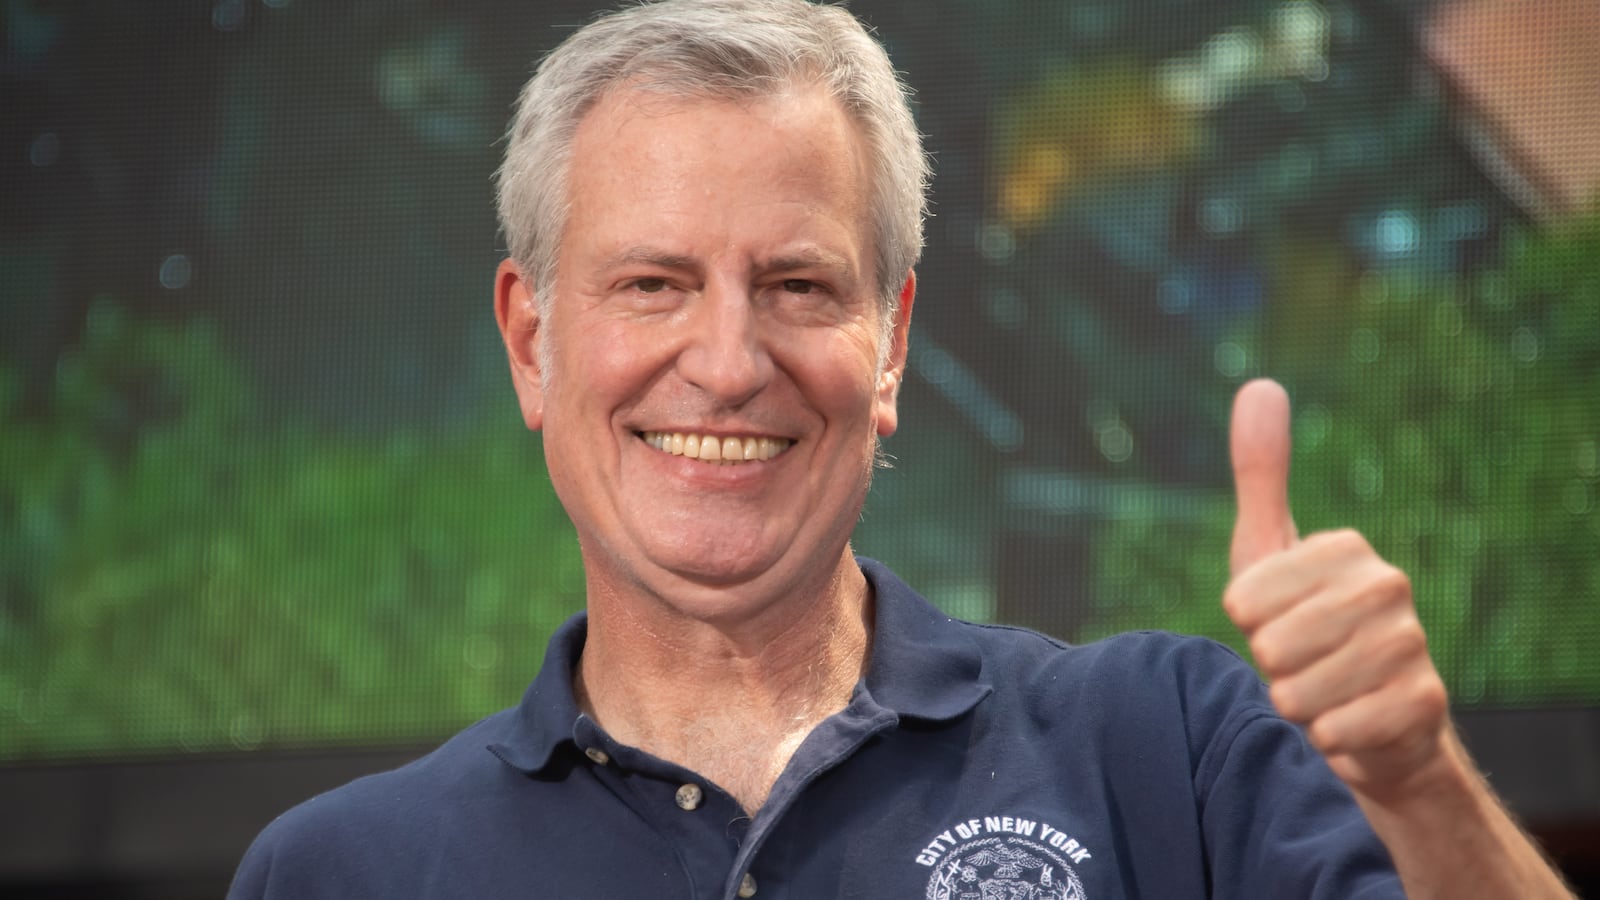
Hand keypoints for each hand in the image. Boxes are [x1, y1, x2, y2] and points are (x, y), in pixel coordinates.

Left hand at [1224, 379, 1451, 800]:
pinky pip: (1335, 731)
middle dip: (1272, 668)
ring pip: (1298, 693)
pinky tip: (1349, 722)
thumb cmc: (1304, 626)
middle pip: (1271, 647)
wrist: (1373, 717)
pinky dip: (1328, 738)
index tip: (1273, 620)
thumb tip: (1259, 384)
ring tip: (1323, 691)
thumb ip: (1259, 474)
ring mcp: (1412, 643)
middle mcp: (1388, 585)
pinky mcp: (1424, 702)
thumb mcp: (1266, 551)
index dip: (1246, 625)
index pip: (1244, 601)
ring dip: (1299, 705)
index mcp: (1345, 548)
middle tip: (1301, 662)